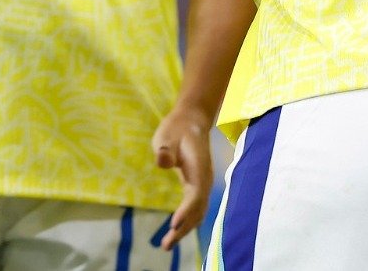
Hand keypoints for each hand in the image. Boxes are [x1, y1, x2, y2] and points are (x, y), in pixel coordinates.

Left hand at [150, 103, 212, 249]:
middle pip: (198, 209)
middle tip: (166, 245)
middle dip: (183, 228)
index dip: (186, 211)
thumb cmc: (177, 129)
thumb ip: (165, 149)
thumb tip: (163, 161)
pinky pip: (197, 208)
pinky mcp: (199, 186)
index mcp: (199, 169)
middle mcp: (205, 180)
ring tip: (168, 244)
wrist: (191, 121)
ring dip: (186, 229)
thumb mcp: (166, 136)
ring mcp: (204, 184)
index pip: (195, 194)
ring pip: (198, 212)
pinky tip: (178, 231)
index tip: (173, 224)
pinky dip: (189, 222)